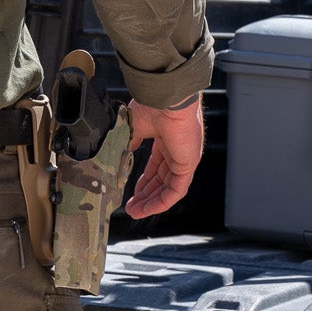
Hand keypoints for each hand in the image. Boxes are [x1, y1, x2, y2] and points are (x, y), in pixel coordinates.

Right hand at [124, 96, 204, 218]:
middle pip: (161, 180)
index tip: (130, 190)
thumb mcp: (134, 126)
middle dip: (146, 195)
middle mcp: (177, 150)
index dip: (143, 180)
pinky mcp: (188, 165)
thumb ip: (130, 141)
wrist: (164, 98)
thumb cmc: (150, 105)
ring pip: (168, 188)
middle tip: (131, 206)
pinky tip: (148, 209)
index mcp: (166, 139)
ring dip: (152, 202)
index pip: (156, 166)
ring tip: (135, 212)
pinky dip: (162, 202)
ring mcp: (184, 159)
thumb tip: (123, 152)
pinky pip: (176, 190)